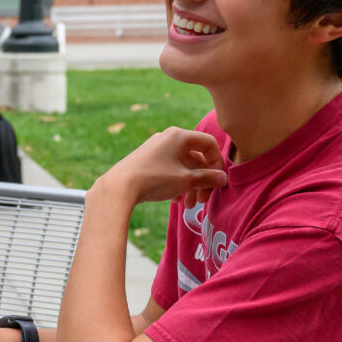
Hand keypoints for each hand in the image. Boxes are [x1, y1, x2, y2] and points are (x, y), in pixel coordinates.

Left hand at [96, 127, 228, 209]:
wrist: (118, 188)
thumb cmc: (155, 180)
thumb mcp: (186, 180)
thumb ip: (208, 178)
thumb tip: (223, 178)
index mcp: (179, 136)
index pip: (209, 144)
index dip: (217, 163)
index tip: (217, 182)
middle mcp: (167, 138)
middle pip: (195, 158)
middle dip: (202, 181)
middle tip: (202, 200)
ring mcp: (155, 149)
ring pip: (182, 166)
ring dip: (190, 186)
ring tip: (188, 205)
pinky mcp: (146, 160)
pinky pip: (168, 169)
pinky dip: (175, 183)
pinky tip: (175, 200)